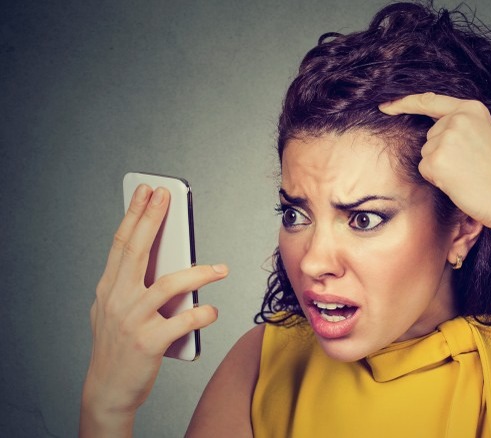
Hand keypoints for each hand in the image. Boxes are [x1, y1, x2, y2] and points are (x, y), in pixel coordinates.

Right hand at [81, 185, 226, 433]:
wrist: (108, 390)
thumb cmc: (118, 346)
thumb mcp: (116, 310)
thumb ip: (135, 284)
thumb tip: (167, 258)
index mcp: (109, 289)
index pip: (121, 244)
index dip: (135, 215)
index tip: (147, 191)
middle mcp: (117, 300)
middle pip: (136, 251)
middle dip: (152, 220)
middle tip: (166, 197)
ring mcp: (132, 321)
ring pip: (169, 285)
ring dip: (199, 274)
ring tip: (221, 269)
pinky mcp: (148, 343)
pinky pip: (183, 321)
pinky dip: (202, 314)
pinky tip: (211, 311)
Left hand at [379, 93, 490, 228]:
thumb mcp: (484, 134)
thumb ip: (460, 126)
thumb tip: (430, 132)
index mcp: (471, 108)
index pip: (429, 101)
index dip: (403, 102)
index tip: (385, 105)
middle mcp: (457, 119)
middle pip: (428, 135)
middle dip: (441, 153)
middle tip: (470, 166)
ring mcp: (445, 137)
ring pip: (426, 154)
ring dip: (440, 167)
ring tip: (467, 174)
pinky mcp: (436, 159)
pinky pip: (424, 170)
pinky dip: (437, 179)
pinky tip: (458, 182)